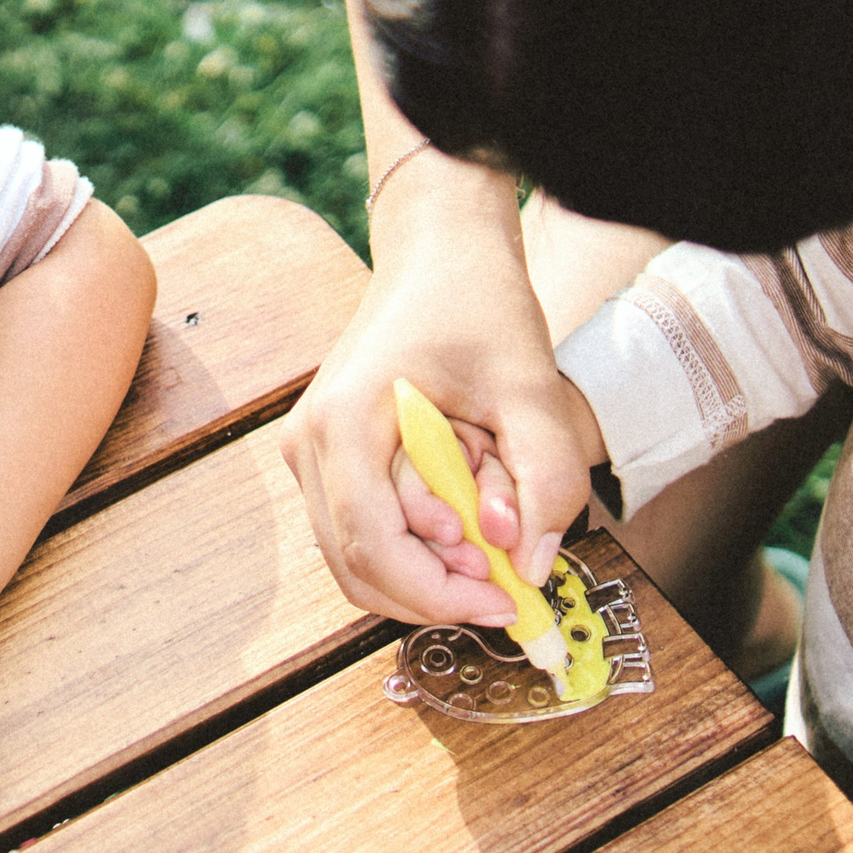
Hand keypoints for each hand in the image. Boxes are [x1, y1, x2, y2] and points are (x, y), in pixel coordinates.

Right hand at [280, 181, 601, 624]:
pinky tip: (466, 521)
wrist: (440, 251)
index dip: (438, 593)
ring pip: (358, 559)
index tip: (504, 601)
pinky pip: (365, 533)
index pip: (373, 547)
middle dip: (435, 591)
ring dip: (427, 572)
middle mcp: (308, 446)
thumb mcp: (530, 385)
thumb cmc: (475, 302)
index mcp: (342, 423)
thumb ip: (544, 476)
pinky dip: (417, 548)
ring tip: (490, 541)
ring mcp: (311, 455)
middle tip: (505, 585)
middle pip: (358, 567)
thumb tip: (533, 562)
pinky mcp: (330, 461)